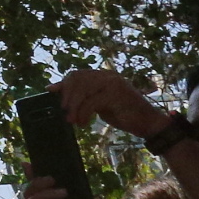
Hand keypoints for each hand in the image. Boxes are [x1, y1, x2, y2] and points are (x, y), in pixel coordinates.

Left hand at [54, 68, 170, 140]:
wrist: (149, 123)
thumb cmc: (124, 113)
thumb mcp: (100, 104)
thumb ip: (84, 97)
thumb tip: (58, 92)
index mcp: (103, 76)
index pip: (78, 74)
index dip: (63, 83)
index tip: (50, 91)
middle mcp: (108, 76)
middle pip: (77, 79)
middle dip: (67, 96)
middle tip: (64, 112)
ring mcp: (113, 83)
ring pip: (83, 89)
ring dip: (74, 107)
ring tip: (72, 121)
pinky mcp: (117, 94)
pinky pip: (92, 102)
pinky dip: (84, 113)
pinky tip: (84, 123)